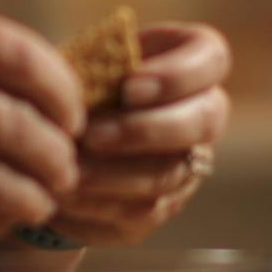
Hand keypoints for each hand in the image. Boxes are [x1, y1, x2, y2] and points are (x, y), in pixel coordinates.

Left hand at [34, 21, 231, 246]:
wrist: (58, 129)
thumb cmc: (75, 79)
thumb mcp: (80, 62)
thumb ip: (91, 67)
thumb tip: (79, 92)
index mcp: (192, 61)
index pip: (212, 59)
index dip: (177, 76)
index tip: (129, 86)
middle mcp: (202, 113)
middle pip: (204, 122)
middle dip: (144, 130)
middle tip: (92, 135)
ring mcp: (189, 163)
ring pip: (169, 173)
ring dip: (115, 175)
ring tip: (69, 170)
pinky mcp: (163, 204)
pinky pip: (143, 212)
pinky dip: (100, 205)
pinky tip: (65, 197)